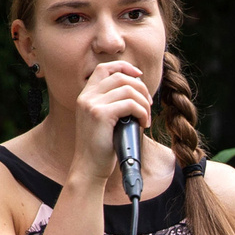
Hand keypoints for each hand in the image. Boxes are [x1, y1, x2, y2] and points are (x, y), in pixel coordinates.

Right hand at [71, 59, 154, 184]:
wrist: (89, 168)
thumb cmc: (100, 147)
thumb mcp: (103, 120)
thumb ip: (113, 103)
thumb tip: (138, 90)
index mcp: (86, 96)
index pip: (104, 68)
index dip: (124, 67)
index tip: (139, 75)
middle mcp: (86, 97)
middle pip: (121, 77)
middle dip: (141, 88)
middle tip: (148, 106)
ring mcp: (92, 104)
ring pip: (129, 89)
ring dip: (144, 103)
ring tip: (146, 118)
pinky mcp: (101, 115)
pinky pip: (131, 104)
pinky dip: (142, 112)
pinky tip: (143, 123)